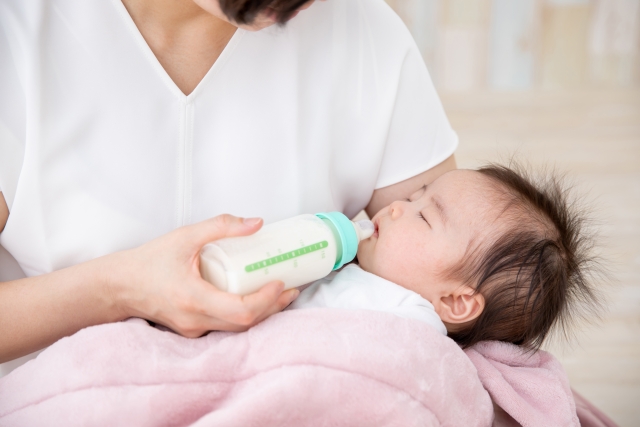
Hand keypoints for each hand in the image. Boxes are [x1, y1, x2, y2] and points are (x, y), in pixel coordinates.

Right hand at [105, 214, 298, 336]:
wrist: (119, 286)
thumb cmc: (148, 262)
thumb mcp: (185, 237)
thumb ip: (221, 226)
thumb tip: (257, 223)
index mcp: (193, 299)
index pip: (241, 311)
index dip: (267, 300)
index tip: (281, 282)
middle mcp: (195, 320)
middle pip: (245, 324)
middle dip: (273, 307)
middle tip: (292, 288)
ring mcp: (194, 329)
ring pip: (237, 329)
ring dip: (263, 313)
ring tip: (280, 294)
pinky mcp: (193, 329)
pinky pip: (226, 327)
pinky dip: (245, 315)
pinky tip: (256, 300)